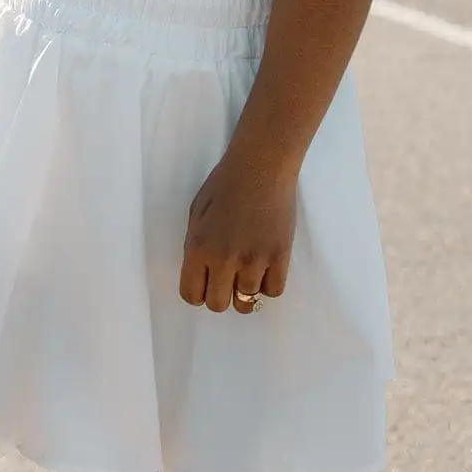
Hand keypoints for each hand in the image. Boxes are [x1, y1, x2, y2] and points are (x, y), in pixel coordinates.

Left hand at [178, 150, 296, 313]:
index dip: (198, 293)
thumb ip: (196, 246)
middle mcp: (225, 259)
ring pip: (247, 302)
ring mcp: (254, 260)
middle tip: (226, 278)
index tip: (206, 283)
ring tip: (247, 271)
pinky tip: (265, 269)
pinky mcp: (280, 256)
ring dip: (244, 291)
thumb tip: (201, 274)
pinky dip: (268, 285)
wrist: (261, 166)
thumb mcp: (197, 213)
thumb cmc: (224, 184)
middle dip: (220, 295)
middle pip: (218, 305)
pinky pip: (273, 291)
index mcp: (199, 247)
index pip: (191, 295)